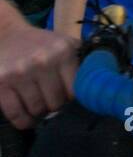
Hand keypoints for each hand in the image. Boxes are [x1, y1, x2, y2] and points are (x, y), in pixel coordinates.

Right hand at [0, 8, 77, 129]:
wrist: (6, 34)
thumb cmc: (40, 44)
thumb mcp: (64, 44)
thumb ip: (80, 62)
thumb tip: (99, 88)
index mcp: (63, 51)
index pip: (76, 89)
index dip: (73, 98)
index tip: (69, 98)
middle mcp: (42, 61)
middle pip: (57, 103)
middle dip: (56, 107)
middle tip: (52, 102)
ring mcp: (20, 73)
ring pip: (37, 111)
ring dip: (39, 114)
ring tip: (40, 108)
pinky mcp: (2, 83)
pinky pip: (17, 115)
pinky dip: (24, 121)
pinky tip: (27, 117)